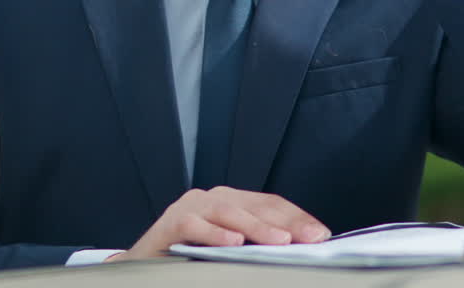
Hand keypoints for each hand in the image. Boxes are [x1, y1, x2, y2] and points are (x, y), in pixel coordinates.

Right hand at [106, 187, 329, 261]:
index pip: (271, 204)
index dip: (297, 217)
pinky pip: (195, 226)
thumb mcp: (229, 249)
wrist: (143, 265)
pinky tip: (234, 244)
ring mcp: (191, 207)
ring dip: (257, 227)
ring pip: (229, 211)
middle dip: (287, 222)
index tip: (320, 234)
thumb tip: (296, 248)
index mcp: (231, 202)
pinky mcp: (171, 222)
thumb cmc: (188, 258)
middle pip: (256, 205)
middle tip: (311, 238)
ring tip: (281, 241)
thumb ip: (255, 244)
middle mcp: (212, 198)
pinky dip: (215, 234)